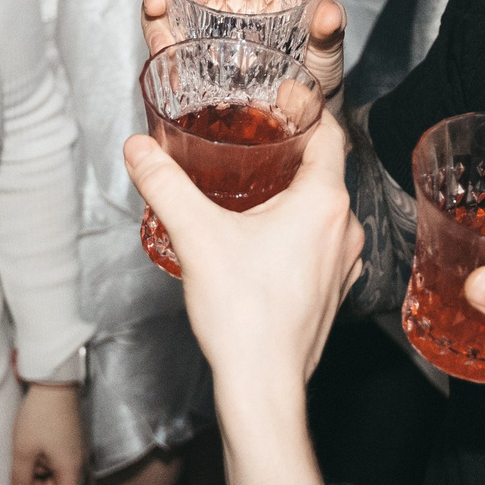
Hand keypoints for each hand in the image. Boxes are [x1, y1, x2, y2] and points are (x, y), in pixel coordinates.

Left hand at [10, 382, 85, 484]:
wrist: (54, 382)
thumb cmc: (40, 415)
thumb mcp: (24, 450)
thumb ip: (20, 481)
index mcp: (70, 470)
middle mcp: (76, 466)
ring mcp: (72, 456)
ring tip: (17, 483)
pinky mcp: (66, 446)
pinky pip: (55, 470)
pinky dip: (41, 475)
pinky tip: (25, 467)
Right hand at [122, 115, 362, 400]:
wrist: (263, 386)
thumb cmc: (243, 314)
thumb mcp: (196, 235)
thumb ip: (165, 184)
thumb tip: (139, 150)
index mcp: (323, 202)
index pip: (329, 134)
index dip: (307, 109)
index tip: (284, 98)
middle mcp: (345, 228)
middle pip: (325, 171)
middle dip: (292, 152)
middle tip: (255, 139)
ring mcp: (345, 264)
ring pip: (325, 211)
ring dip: (296, 195)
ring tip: (256, 188)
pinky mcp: (334, 291)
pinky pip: (323, 245)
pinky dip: (300, 231)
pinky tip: (266, 239)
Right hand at [139, 0, 347, 96]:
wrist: (306, 113)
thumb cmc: (316, 68)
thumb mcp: (325, 49)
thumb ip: (329, 31)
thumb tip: (329, 14)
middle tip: (155, 9)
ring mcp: (200, 18)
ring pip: (162, 6)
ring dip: (154, 23)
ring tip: (162, 46)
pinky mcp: (190, 49)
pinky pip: (167, 41)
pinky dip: (162, 50)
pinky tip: (167, 67)